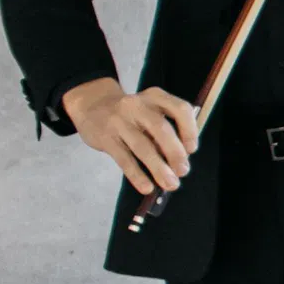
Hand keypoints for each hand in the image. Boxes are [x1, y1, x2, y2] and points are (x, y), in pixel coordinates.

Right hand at [66, 77, 199, 195]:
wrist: (92, 106)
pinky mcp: (105, 137)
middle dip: (175, 153)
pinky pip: (123, 159)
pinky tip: (147, 187)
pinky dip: (137, 175)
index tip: (192, 149)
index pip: (179, 109)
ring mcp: (119, 121)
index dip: (189, 130)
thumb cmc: (132, 115)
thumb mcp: (150, 111)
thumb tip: (180, 161)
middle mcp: (137, 106)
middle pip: (161, 129)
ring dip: (159, 168)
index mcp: (156, 97)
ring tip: (170, 184)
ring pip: (142, 146)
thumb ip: (166, 130)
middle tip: (183, 171)